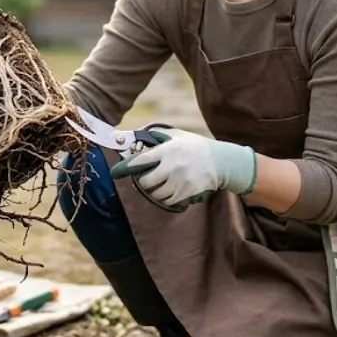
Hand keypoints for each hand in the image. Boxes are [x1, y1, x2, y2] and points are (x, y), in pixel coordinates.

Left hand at [109, 128, 257, 208]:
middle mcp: (172, 166)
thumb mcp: (178, 136)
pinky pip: (168, 201)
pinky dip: (166, 199)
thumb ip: (158, 135)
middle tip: (144, 181)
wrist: (221, 161)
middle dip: (142, 183)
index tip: (116, 172)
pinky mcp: (187, 193)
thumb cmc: (196, 147)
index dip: (125, 167)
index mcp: (167, 150)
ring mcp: (179, 181)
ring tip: (159, 186)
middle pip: (146, 182)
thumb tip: (138, 135)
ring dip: (154, 192)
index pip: (141, 160)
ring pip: (156, 194)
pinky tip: (169, 191)